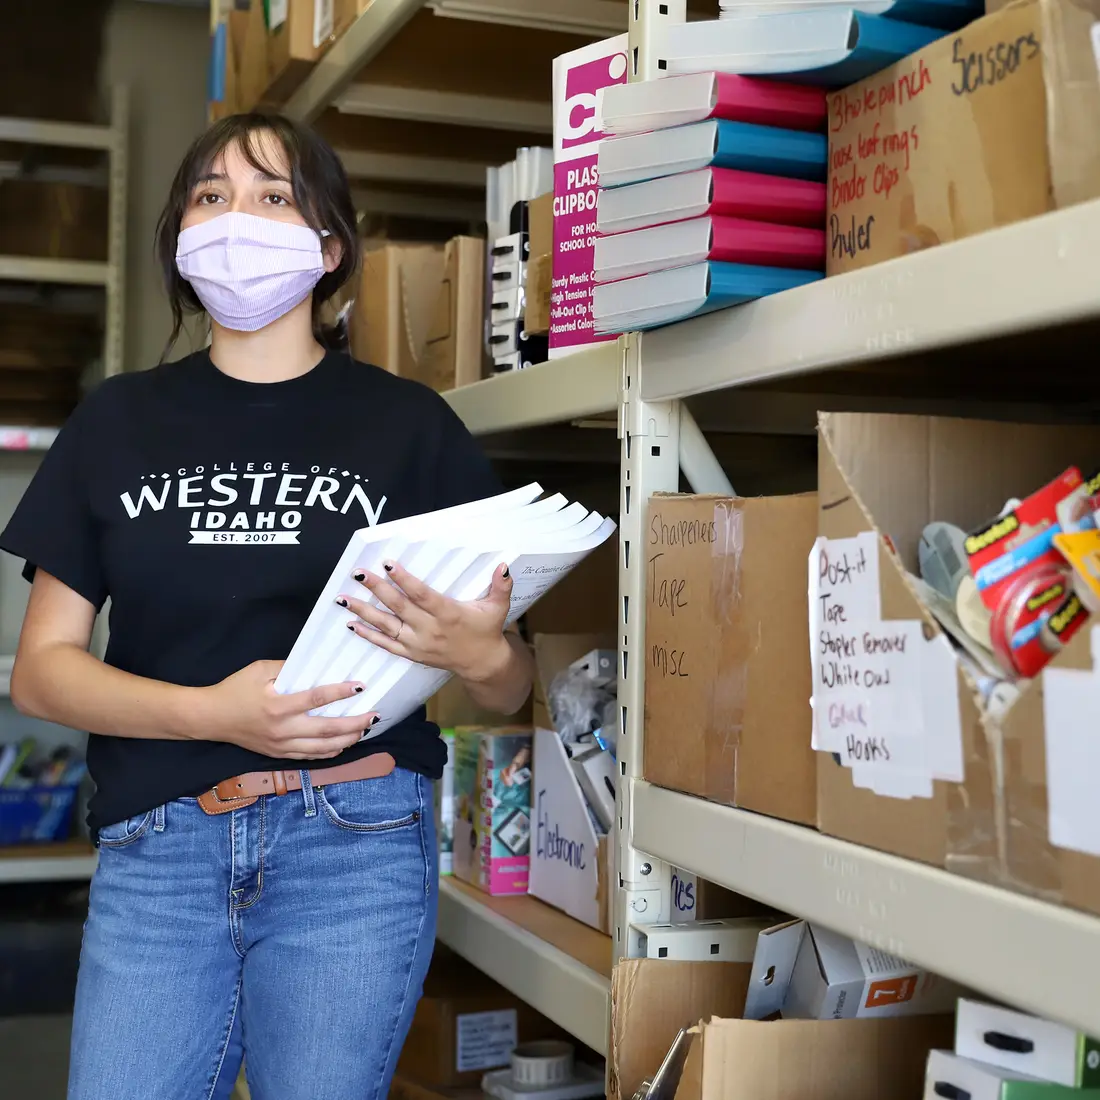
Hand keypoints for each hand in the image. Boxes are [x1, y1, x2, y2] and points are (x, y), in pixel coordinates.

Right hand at [199, 660, 378, 759]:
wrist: (210, 718)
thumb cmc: (235, 689)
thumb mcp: (260, 669)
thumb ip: (289, 666)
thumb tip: (317, 664)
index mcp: (278, 705)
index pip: (316, 698)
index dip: (340, 692)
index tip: (361, 685)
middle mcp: (282, 729)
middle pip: (327, 730)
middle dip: (354, 724)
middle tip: (374, 715)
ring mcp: (281, 745)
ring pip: (322, 748)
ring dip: (347, 740)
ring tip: (365, 729)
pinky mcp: (278, 754)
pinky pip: (310, 756)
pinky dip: (330, 751)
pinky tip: (344, 744)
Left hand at [338, 561, 512, 682]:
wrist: (482, 664)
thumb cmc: (487, 630)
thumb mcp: (498, 607)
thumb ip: (501, 586)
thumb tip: (504, 565)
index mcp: (449, 614)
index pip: (422, 594)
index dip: (404, 579)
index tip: (388, 563)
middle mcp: (430, 629)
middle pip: (399, 607)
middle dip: (376, 589)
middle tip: (358, 573)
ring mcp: (418, 643)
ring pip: (386, 626)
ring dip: (363, 611)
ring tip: (343, 597)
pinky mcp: (412, 653)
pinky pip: (386, 644)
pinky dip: (368, 635)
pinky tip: (351, 623)